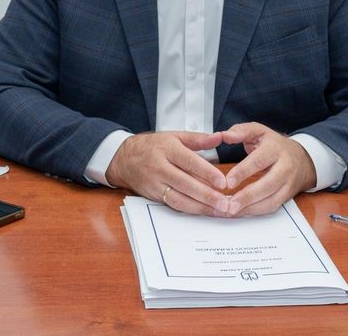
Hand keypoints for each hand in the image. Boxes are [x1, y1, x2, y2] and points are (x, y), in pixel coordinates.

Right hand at [106, 131, 230, 215]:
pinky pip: (173, 205)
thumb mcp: (174, 136)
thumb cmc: (153, 146)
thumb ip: (198, 138)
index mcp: (168, 149)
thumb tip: (219, 137)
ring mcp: (155, 184)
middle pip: (185, 184)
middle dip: (207, 196)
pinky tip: (204, 212)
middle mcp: (160, 167)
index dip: (207, 173)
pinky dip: (189, 210)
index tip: (223, 182)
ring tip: (218, 211)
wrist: (123, 159)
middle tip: (225, 204)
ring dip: (200, 207)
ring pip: (179, 198)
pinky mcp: (153, 196)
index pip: (190, 162)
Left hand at [221, 122, 315, 216]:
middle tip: (230, 204)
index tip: (228, 182)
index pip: (259, 161)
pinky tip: (241, 212)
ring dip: (251, 208)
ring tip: (232, 211)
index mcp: (275, 148)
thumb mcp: (259, 131)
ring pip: (271, 199)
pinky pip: (272, 206)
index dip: (243, 172)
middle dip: (248, 196)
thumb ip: (241, 131)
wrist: (301, 158)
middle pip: (268, 184)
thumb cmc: (274, 145)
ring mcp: (288, 183)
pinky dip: (256, 212)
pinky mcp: (287, 196)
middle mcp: (285, 167)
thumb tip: (225, 135)